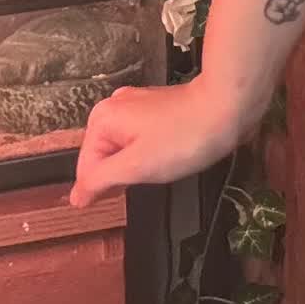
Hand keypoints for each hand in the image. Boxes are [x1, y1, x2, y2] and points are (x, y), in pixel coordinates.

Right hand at [68, 75, 246, 209]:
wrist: (228, 107)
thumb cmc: (182, 139)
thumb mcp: (135, 166)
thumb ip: (99, 181)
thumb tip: (76, 197)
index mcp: (102, 119)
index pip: (87, 171)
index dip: (109, 186)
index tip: (138, 181)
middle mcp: (114, 107)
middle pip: (104, 160)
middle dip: (125, 173)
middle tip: (155, 168)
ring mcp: (137, 106)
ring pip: (124, 152)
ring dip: (141, 165)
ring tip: (166, 160)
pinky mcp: (157, 110)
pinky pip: (142, 142)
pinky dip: (153, 154)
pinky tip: (172, 152)